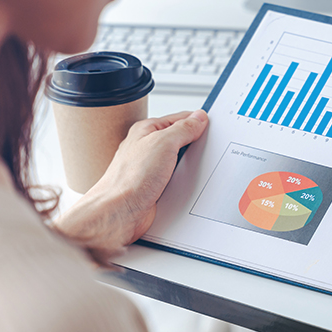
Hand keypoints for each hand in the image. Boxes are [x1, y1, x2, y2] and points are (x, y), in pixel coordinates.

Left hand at [54, 110, 208, 254]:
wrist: (118, 213)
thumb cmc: (129, 179)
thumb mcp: (163, 143)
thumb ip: (183, 129)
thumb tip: (198, 118)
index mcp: (147, 131)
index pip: (180, 119)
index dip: (198, 122)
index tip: (213, 128)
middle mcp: (148, 149)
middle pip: (182, 141)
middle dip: (196, 147)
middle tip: (208, 149)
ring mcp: (152, 169)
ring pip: (182, 163)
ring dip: (191, 168)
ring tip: (196, 169)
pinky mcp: (156, 188)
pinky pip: (179, 181)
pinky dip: (186, 184)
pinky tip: (189, 186)